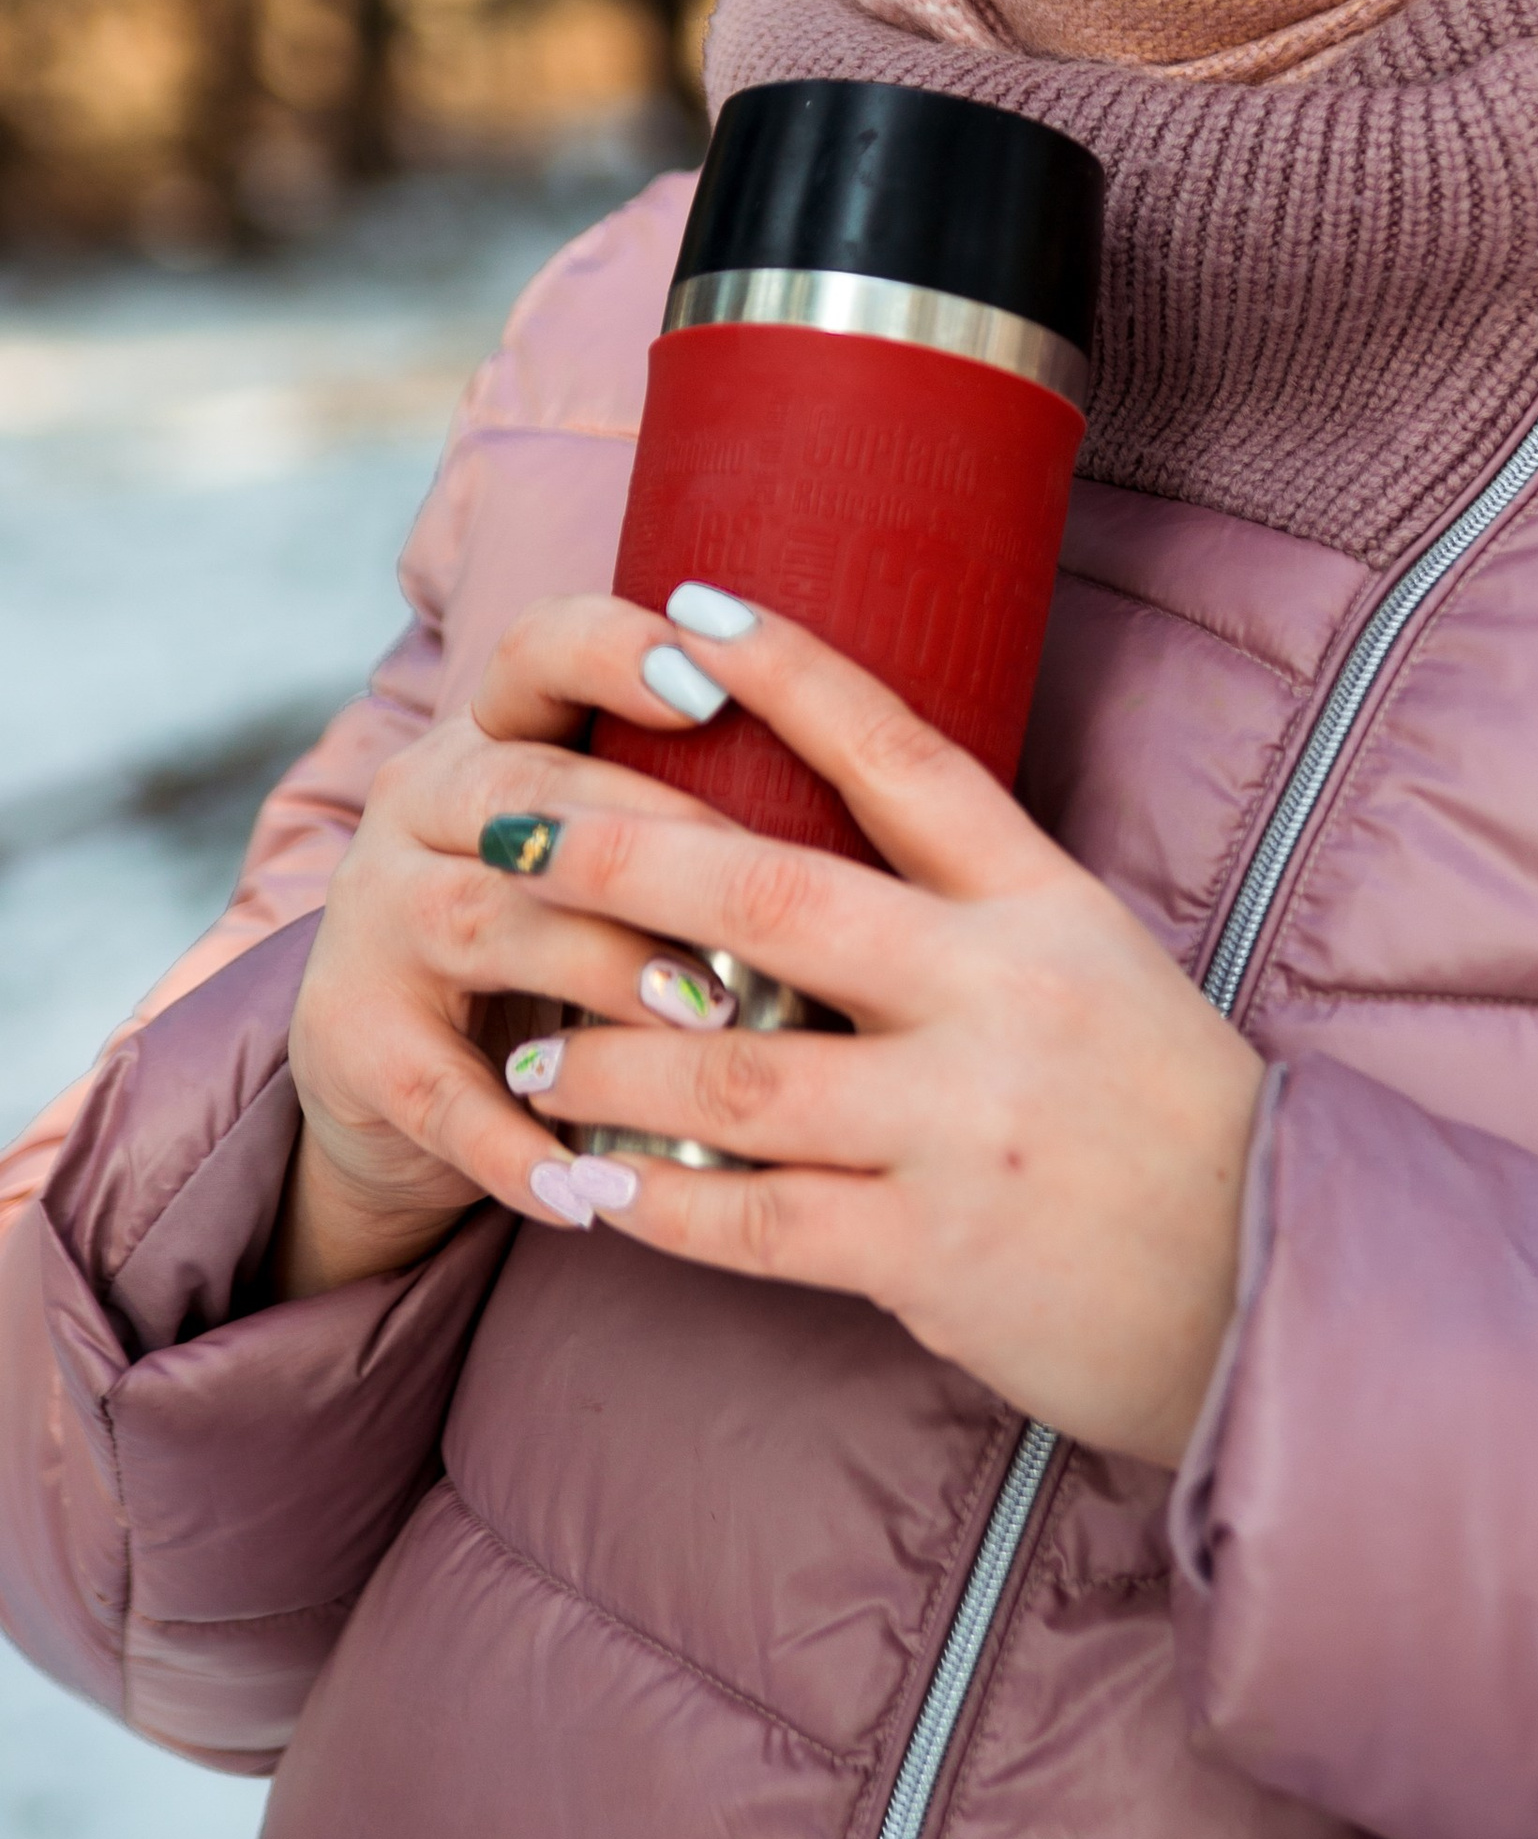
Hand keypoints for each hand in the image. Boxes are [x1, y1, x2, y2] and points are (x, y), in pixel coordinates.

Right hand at [274, 598, 752, 1301]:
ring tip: (706, 1023)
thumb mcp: (619, 860)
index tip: (714, 685)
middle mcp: (417, 804)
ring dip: (601, 971)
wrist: (406, 1091)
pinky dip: (517, 1144)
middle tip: (765, 909)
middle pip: (525, 790)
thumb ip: (704, 816)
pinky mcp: (353, 1045)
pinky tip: (592, 1190)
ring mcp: (373, 922)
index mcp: (495, 734)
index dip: (619, 654)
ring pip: (483, 921)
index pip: (539, 648)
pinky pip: (438, 1093)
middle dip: (651, 845)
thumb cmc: (565, 947)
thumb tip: (882, 810)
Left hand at [501, 595, 1265, 1468]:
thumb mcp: (1100, 974)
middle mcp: (1000, 997)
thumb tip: (810, 882)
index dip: (793, 674)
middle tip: (508, 834)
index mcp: (1046, 908)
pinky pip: (753, 1221)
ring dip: (602, 1058)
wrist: (1271, 1286)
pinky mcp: (933, 1252)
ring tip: (527, 1046)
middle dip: (619, 860)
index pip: (904, 757)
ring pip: (729, 1069)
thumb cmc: (1170, 1124)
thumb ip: (971, 926)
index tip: (688, 609)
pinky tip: (593, 1190)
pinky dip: (656, 1205)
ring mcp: (963, 1126)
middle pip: (772, 900)